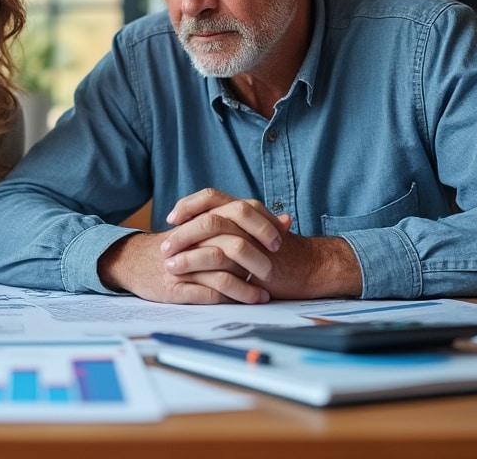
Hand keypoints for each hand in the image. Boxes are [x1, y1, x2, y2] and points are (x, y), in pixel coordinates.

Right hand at [98, 228, 271, 305]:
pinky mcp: (176, 287)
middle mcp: (193, 239)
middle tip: (274, 270)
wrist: (135, 261)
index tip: (279, 241)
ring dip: (248, 287)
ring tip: (264, 295)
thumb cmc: (181, 247)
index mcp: (202, 220)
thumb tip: (286, 219)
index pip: (237, 214)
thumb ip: (247, 225)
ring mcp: (183, 264)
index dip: (261, 227)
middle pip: (231, 242)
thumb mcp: (208, 230)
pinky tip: (245, 302)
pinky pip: (209, 293)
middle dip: (257, 258)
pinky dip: (231, 299)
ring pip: (222, 272)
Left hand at [163, 189, 361, 299]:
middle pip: (208, 215)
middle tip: (164, 247)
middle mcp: (249, 218)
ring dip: (188, 252)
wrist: (312, 267)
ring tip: (170, 266)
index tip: (170, 218)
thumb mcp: (253, 233)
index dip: (188, 205)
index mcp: (244, 208)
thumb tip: (196, 227)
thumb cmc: (279, 253)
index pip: (210, 197)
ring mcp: (255, 237)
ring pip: (215, 234)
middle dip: (182, 232)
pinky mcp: (258, 260)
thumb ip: (231, 227)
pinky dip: (206, 269)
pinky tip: (190, 280)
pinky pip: (226, 261)